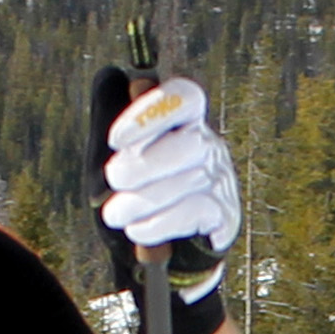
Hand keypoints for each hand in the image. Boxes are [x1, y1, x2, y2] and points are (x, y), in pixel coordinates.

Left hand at [88, 68, 241, 289]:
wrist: (173, 254)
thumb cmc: (145, 197)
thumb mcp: (126, 162)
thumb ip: (120, 129)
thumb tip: (110, 78)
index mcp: (185, 123)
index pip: (184, 99)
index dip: (152, 114)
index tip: (116, 139)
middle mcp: (208, 146)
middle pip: (187, 144)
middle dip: (144, 164)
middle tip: (115, 178)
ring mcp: (219, 181)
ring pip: (188, 182)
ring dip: (143, 200)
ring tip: (115, 214)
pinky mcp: (224, 215)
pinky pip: (195, 212)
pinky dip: (161, 223)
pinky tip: (138, 230)